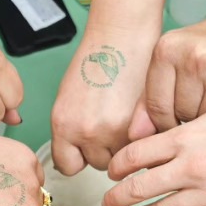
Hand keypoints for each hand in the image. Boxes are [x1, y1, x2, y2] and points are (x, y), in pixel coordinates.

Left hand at [51, 26, 153, 172]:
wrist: (121, 39)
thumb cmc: (94, 61)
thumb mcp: (68, 100)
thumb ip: (71, 130)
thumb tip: (77, 155)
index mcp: (64, 125)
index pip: (68, 166)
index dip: (78, 158)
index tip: (84, 151)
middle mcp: (87, 132)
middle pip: (98, 164)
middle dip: (105, 150)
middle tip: (111, 123)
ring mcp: (116, 131)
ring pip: (122, 157)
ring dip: (125, 144)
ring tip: (126, 117)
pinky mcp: (140, 125)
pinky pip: (140, 145)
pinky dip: (141, 135)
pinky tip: (138, 116)